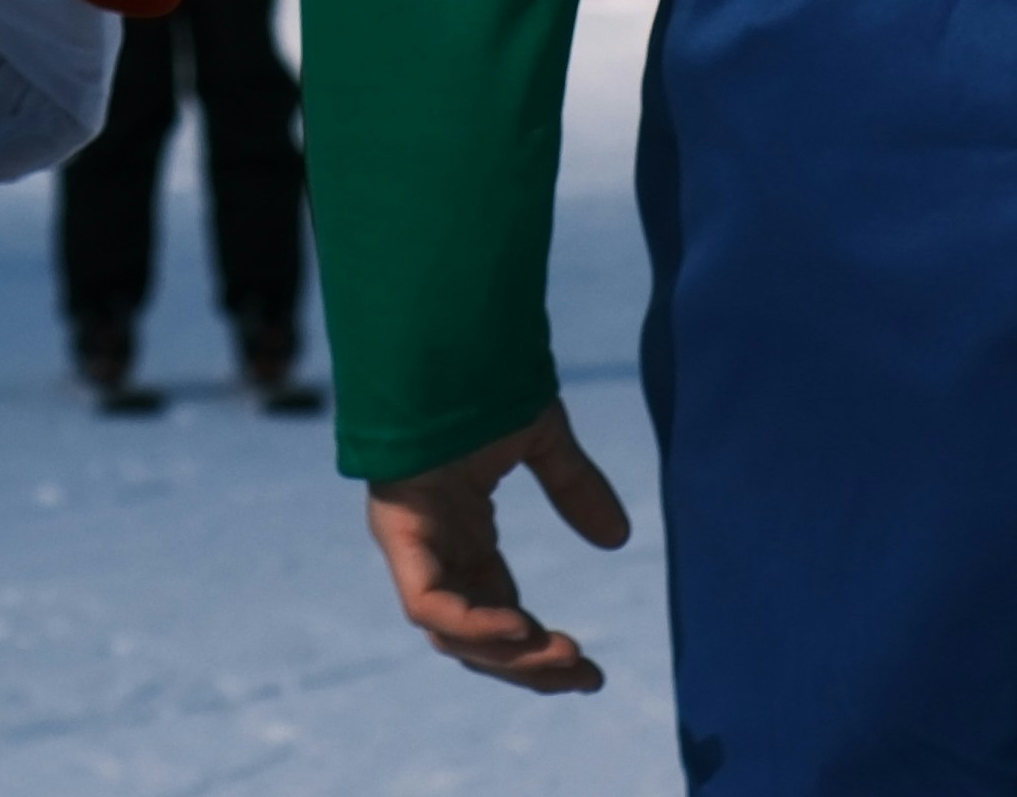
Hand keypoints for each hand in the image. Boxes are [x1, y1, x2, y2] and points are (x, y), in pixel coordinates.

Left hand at [365, 400, 632, 692]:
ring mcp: (411, 544)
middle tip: (586, 678)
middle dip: (528, 666)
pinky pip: (428, 603)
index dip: (537, 646)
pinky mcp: (398, 533)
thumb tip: (618, 539)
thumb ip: (573, 487)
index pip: (496, 613)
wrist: (440, 338)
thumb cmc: (479, 376)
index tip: (587, 667)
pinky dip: (472, 624)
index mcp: (460, 534)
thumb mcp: (541, 439)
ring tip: (563, 656)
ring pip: (452, 633)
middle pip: (476, 637)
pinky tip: (518, 628)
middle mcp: (433, 548)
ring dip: (509, 654)